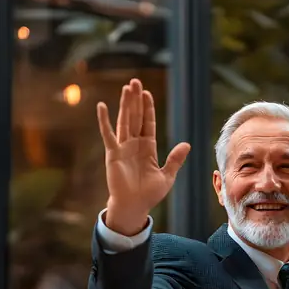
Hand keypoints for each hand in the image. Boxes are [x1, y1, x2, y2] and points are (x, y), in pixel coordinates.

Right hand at [97, 78, 189, 235]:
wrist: (134, 207)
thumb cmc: (149, 194)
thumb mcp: (167, 176)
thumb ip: (174, 160)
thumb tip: (186, 144)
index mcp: (147, 148)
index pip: (147, 123)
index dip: (147, 108)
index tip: (146, 93)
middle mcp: (134, 144)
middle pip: (135, 117)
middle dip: (136, 100)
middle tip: (135, 82)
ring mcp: (122, 148)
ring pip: (124, 121)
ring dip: (125, 104)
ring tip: (126, 88)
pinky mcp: (113, 154)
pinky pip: (108, 134)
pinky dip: (104, 121)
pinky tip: (102, 106)